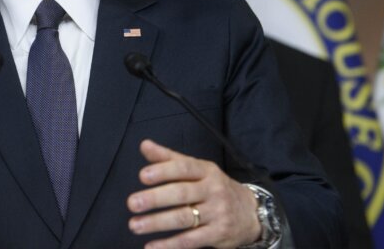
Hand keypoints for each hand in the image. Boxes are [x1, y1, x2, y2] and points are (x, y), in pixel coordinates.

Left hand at [127, 140, 260, 248]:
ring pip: (184, 218)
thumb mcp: (198, 168)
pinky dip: (169, 245)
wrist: (251, 212)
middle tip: (132, 203)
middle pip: (181, 194)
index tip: (142, 176)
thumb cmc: (215, 187)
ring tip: (134, 225)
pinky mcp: (217, 234)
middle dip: (155, 199)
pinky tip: (151, 246)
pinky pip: (190, 240)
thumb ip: (169, 158)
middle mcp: (213, 190)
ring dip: (156, 223)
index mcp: (206, 171)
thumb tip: (144, 145)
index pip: (183, 168)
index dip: (163, 171)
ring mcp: (216, 213)